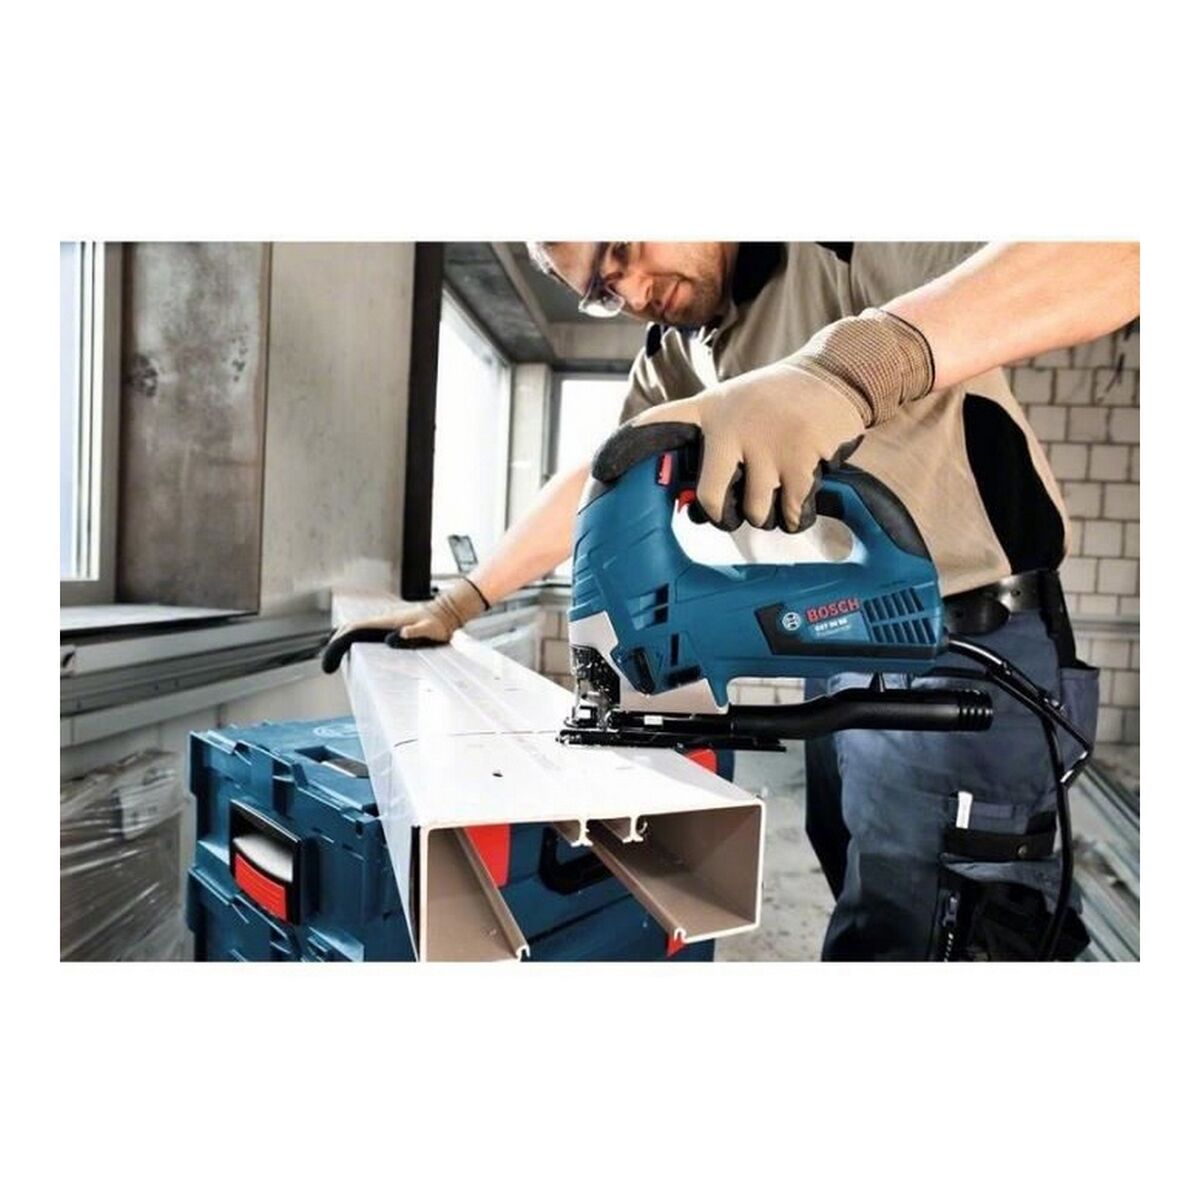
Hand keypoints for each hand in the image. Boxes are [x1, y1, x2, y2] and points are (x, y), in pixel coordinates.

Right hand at [321, 578, 488, 672]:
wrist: (446, 613)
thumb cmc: (439, 623)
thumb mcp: (429, 629)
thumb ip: (415, 632)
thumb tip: (398, 636)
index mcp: (385, 621)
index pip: (353, 629)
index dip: (338, 643)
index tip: (330, 658)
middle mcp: (382, 620)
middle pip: (350, 629)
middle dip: (335, 644)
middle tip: (328, 665)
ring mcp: (385, 622)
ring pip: (356, 630)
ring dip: (343, 642)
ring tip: (334, 659)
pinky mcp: (390, 627)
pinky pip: (366, 632)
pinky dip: (354, 640)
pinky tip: (353, 651)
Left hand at [630, 308, 932, 531]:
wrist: (836, 375)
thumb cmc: (777, 401)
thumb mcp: (732, 406)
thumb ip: (708, 445)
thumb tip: (689, 507)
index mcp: (708, 412)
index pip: (656, 424)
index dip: (624, 448)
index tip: (600, 470)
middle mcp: (730, 426)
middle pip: (712, 503)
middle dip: (726, 517)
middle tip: (739, 507)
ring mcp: (766, 444)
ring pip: (755, 515)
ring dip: (769, 514)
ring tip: (779, 486)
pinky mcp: (801, 459)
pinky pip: (791, 515)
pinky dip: (797, 516)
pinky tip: (803, 494)